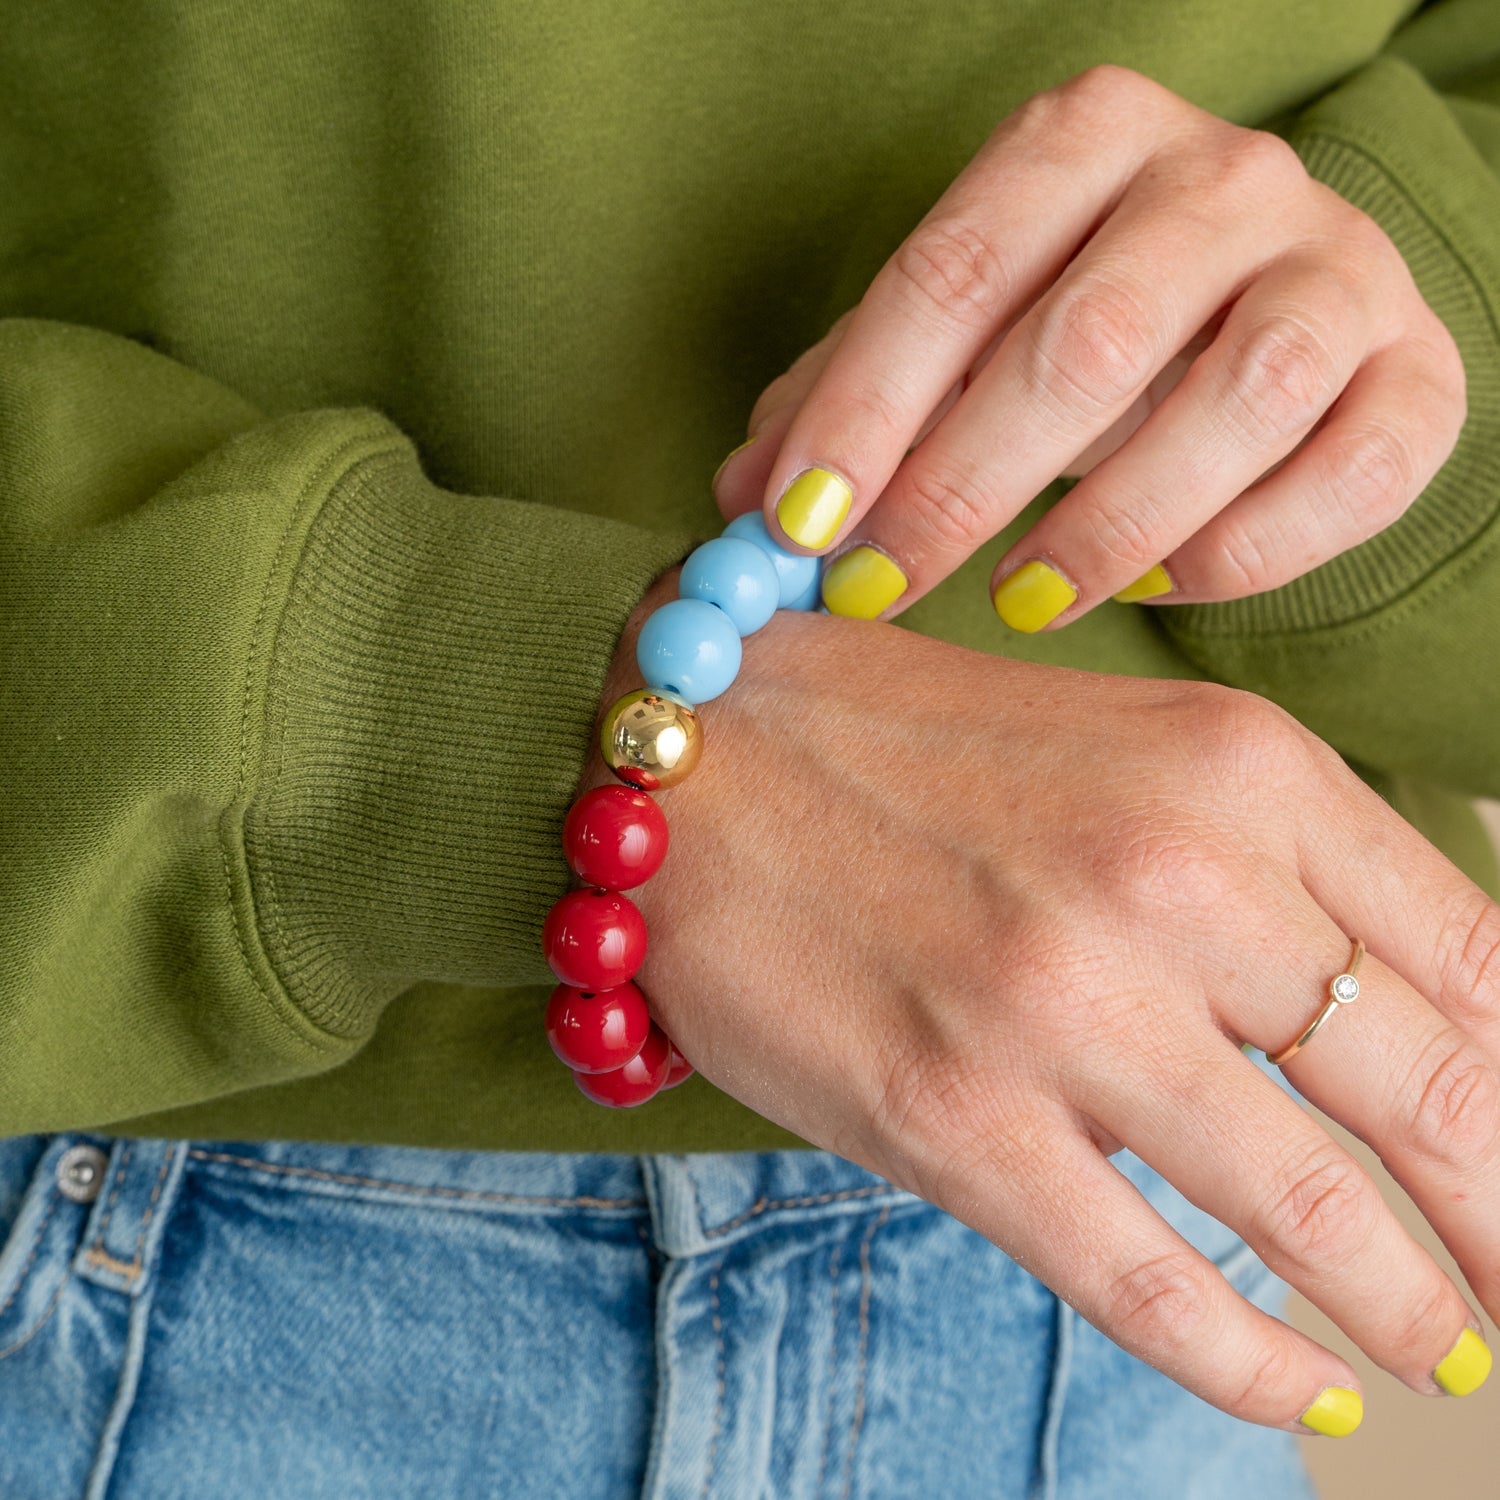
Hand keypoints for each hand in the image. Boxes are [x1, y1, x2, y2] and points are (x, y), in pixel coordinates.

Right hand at [578, 579, 1499, 1431]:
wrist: (689, 753)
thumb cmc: (901, 744)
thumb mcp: (1122, 744)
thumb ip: (1265, 863)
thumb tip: (1405, 1016)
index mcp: (1235, 766)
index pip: (1474, 957)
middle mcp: (1171, 875)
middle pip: (1429, 1091)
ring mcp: (1061, 1001)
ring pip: (1308, 1208)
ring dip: (1405, 1306)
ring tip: (1441, 1352)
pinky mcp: (951, 1112)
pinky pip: (1146, 1283)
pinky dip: (1245, 1363)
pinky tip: (1298, 1392)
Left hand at [712, 64, 1466, 629]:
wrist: (1270, 314)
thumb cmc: (1080, 324)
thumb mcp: (957, 336)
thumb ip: (850, 398)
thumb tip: (741, 502)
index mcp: (1086, 137)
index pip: (951, 271)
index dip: (863, 410)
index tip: (797, 527)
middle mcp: (1224, 178)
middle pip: (1087, 338)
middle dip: (964, 485)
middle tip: (882, 588)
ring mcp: (1339, 268)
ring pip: (1240, 396)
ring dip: (1109, 523)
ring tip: (1021, 599)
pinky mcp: (1417, 374)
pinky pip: (1353, 472)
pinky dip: (1247, 550)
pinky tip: (1157, 585)